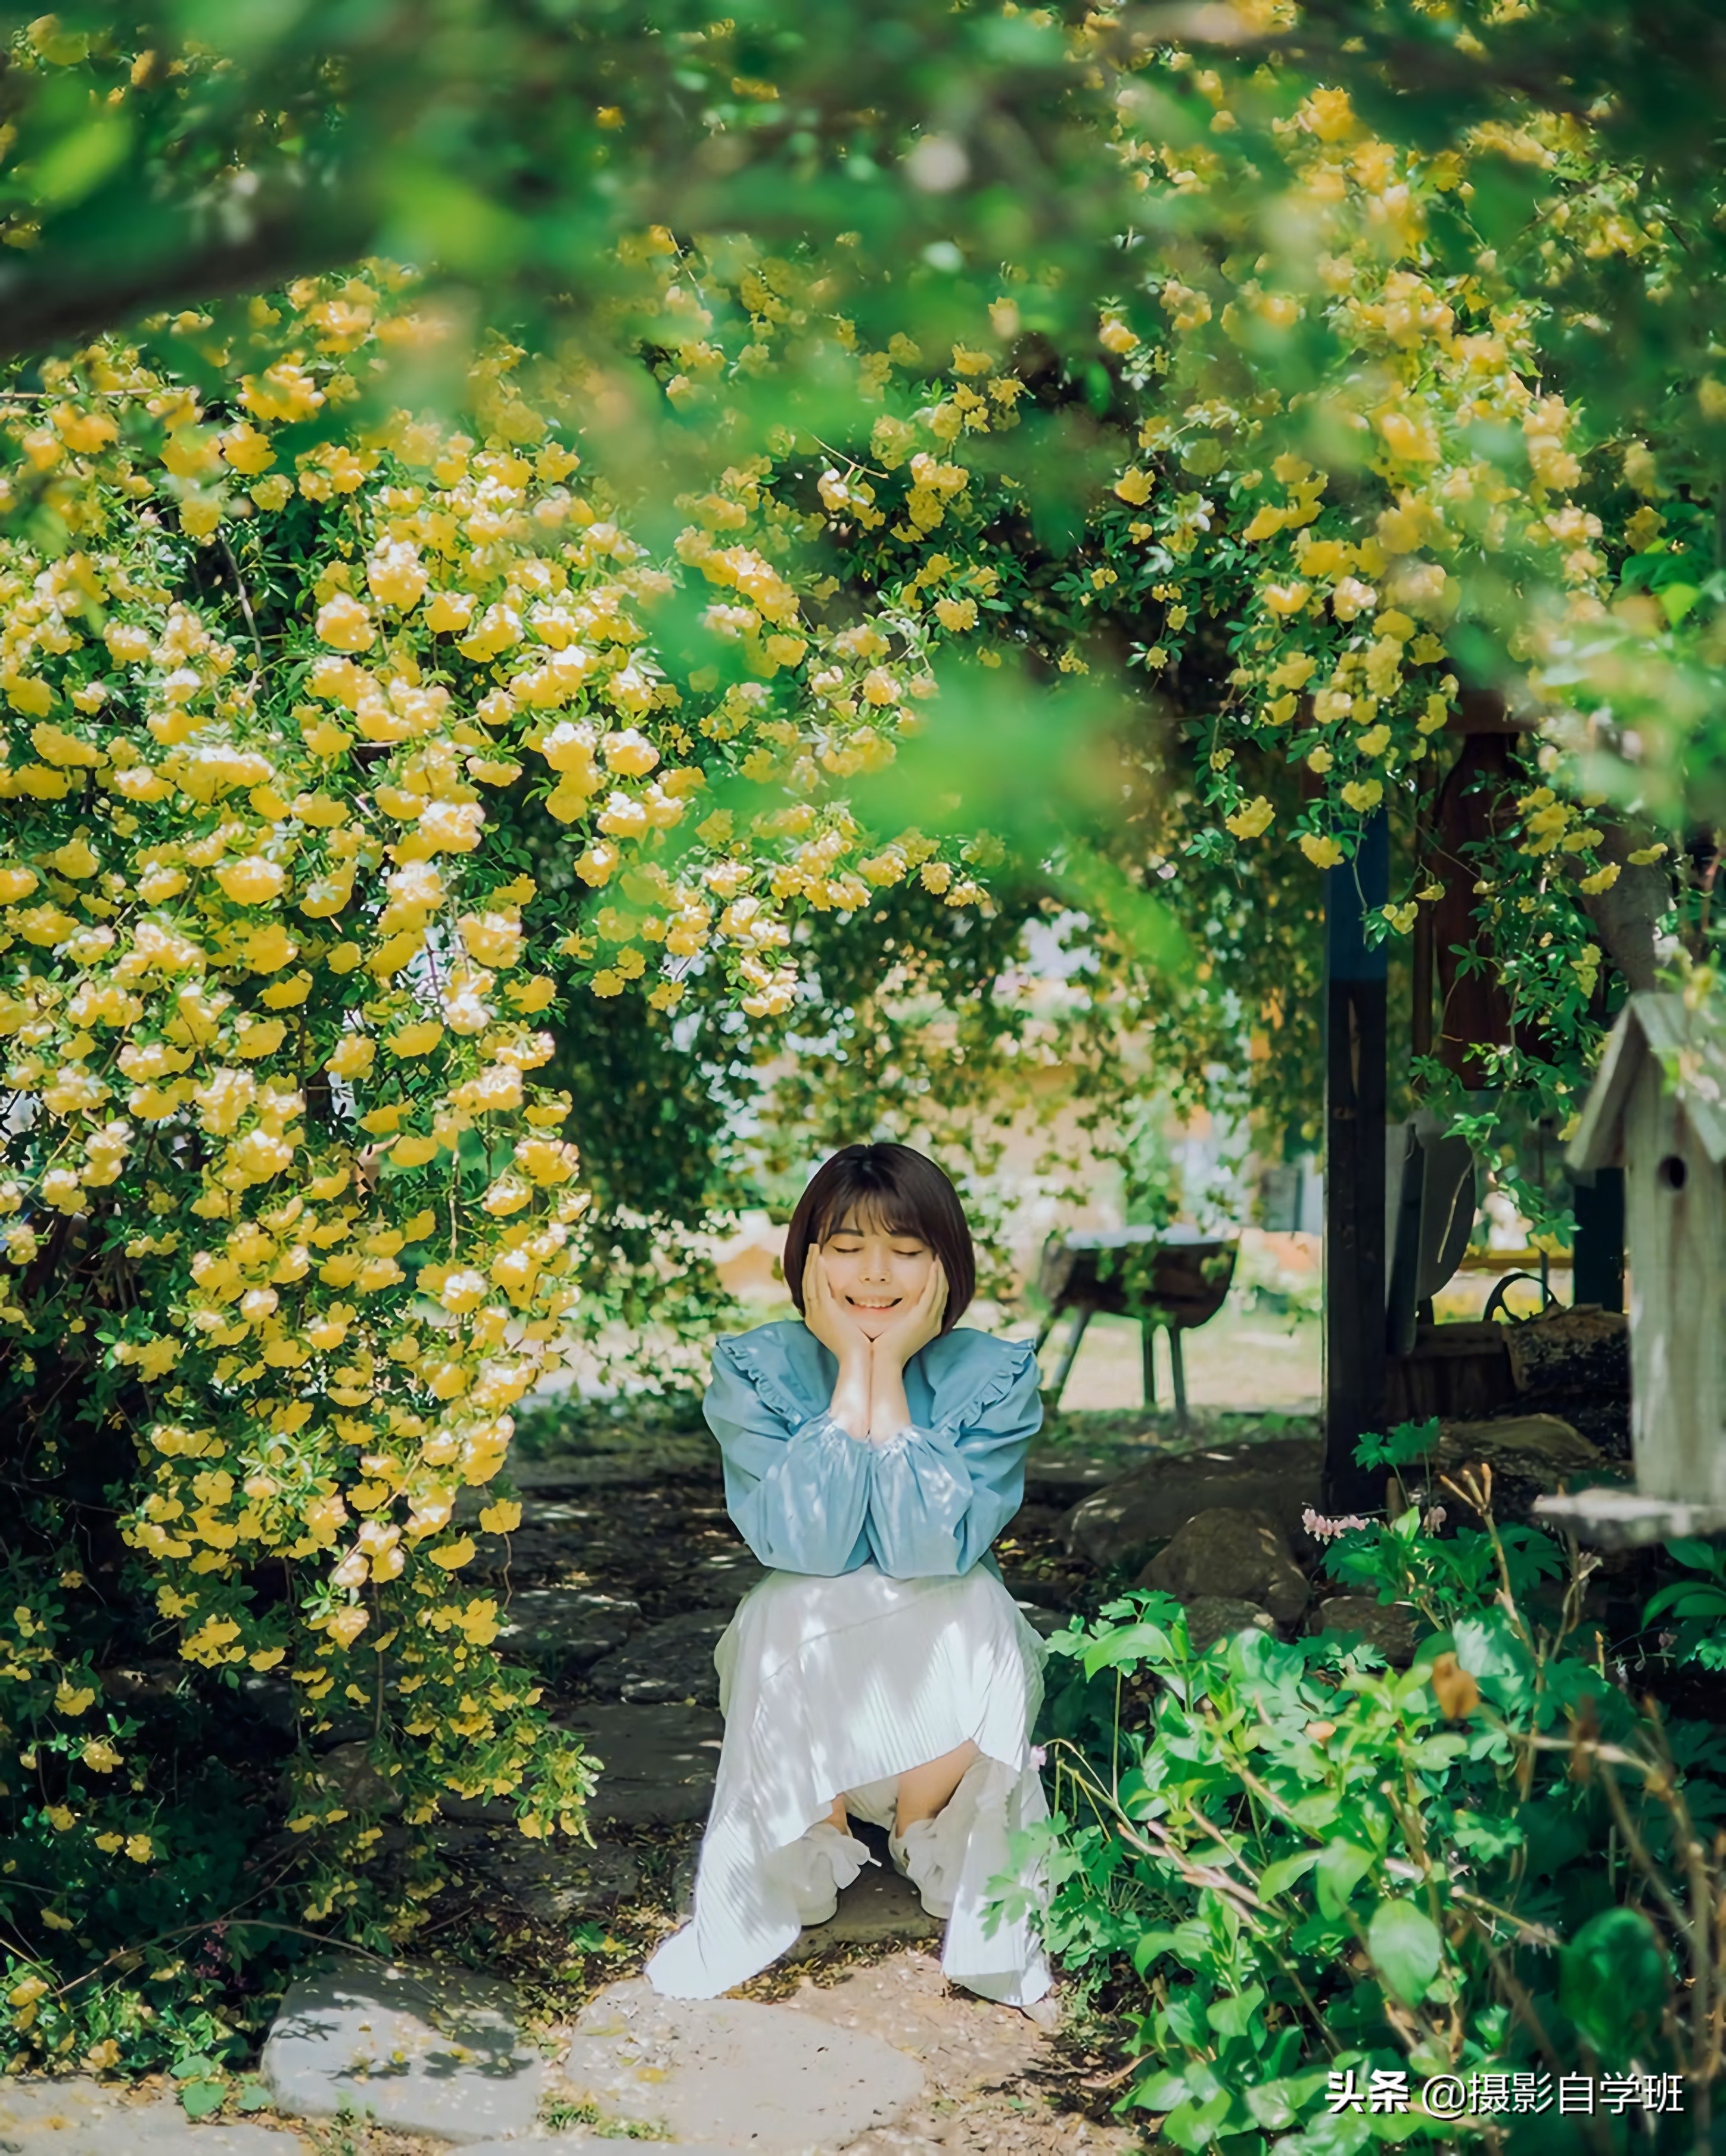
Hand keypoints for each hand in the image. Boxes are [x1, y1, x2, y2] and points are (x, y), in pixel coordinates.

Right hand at [801, 1246, 870, 1365]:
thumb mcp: (846, 1328)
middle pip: (806, 1285)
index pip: (810, 1293)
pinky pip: (817, 1286)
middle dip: (808, 1266)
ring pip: (809, 1282)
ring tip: (813, 1248)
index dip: (810, 1276)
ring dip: (811, 1263)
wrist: (858, 1361)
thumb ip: (843, 1316)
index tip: (814, 1262)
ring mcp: (816, 1313)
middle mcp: (811, 1316)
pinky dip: (817, 1271)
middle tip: (811, 1249)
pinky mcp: (824, 1311)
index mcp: (815, 1320)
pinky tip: (819, 1259)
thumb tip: (847, 1308)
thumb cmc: (858, 1348)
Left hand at [868, 1258, 946, 1370]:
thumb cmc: (885, 1348)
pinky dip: (935, 1277)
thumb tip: (895, 1308)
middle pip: (944, 1293)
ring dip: (941, 1272)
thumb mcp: (898, 1330)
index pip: (939, 1300)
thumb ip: (902, 1318)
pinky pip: (932, 1292)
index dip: (940, 1284)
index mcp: (930, 1326)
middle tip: (942, 1258)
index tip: (938, 1269)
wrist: (884, 1361)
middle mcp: (934, 1322)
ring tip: (940, 1256)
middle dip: (944, 1275)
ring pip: (941, 1290)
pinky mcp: (922, 1316)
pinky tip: (935, 1264)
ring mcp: (930, 1320)